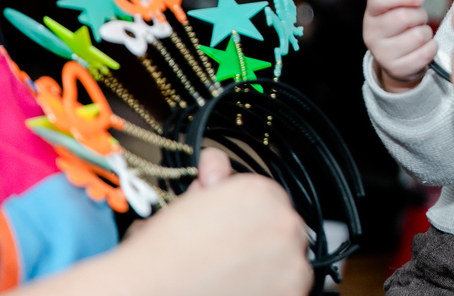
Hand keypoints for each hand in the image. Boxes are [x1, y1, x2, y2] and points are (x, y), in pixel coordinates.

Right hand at [118, 174, 310, 295]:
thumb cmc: (159, 257)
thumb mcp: (186, 203)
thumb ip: (214, 181)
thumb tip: (217, 171)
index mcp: (260, 193)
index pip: (269, 201)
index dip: (246, 217)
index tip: (231, 231)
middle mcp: (283, 223)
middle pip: (283, 229)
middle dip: (260, 240)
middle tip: (227, 258)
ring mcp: (292, 261)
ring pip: (290, 261)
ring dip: (269, 268)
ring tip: (230, 278)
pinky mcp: (293, 294)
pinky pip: (291, 289)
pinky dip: (271, 292)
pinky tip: (240, 292)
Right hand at [363, 0, 436, 91]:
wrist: (397, 62)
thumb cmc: (401, 28)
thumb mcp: (402, 7)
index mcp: (371, 14)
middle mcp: (371, 34)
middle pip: (403, 16)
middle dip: (420, 15)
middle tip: (419, 19)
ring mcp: (382, 54)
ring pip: (418, 35)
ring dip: (427, 33)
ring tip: (420, 34)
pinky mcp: (397, 69)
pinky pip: (425, 53)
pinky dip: (431, 47)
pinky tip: (424, 47)